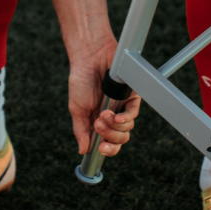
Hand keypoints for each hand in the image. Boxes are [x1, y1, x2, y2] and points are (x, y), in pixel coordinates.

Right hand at [69, 38, 141, 155]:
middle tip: (98, 124)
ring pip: (127, 129)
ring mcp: (122, 107)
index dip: (108, 149)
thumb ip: (81, 130)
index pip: (108, 143)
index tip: (101, 149)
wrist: (89, 58)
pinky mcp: (131, 96)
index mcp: (98, 122)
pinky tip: (117, 116)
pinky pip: (133, 113)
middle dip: (109, 136)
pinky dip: (126, 118)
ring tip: (102, 114)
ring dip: (114, 125)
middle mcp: (112, 117)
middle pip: (120, 139)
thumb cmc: (80, 81)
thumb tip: (83, 151)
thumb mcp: (77, 109)